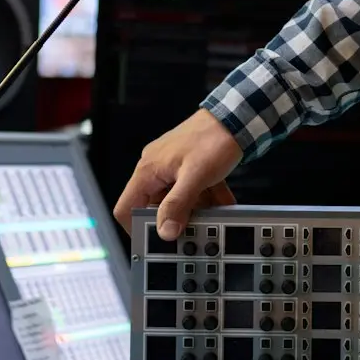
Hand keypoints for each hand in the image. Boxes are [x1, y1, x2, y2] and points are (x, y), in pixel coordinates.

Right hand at [112, 109, 243, 239]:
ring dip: (194, 210)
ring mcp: (171, 168)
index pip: (125, 208)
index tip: (154, 241)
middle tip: (191, 228)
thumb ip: (178, 205)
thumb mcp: (195, 176)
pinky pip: (190, 191)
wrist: (234, 118)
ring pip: (175, 201)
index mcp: (148, 171)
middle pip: (154, 207)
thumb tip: (165, 231)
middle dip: (174, 220)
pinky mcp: (187, 167)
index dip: (136, 228)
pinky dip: (204, 199)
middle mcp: (155, 169)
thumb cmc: (212, 138)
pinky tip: (221, 202)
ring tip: (212, 213)